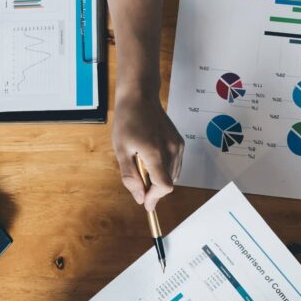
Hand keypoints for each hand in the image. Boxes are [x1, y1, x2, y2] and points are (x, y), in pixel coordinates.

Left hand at [113, 91, 183, 211]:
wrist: (140, 96)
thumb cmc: (127, 120)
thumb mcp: (121, 150)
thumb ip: (130, 177)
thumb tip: (139, 198)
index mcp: (154, 152)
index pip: (163, 186)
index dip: (154, 198)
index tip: (146, 204)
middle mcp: (170, 150)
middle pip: (168, 184)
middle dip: (154, 189)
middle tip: (138, 181)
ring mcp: (177, 146)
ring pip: (172, 176)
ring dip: (159, 179)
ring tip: (143, 165)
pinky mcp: (179, 143)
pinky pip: (175, 166)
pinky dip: (165, 170)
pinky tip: (152, 161)